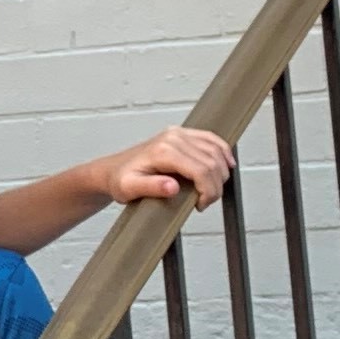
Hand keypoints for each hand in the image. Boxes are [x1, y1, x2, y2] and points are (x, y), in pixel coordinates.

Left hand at [100, 127, 231, 213]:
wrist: (113, 170)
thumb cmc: (121, 181)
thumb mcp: (129, 189)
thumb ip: (151, 188)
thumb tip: (172, 187)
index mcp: (163, 151)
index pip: (201, 170)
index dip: (208, 191)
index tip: (201, 205)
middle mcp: (173, 138)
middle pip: (212, 162)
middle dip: (215, 186)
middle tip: (205, 202)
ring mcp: (179, 133)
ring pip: (216, 151)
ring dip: (221, 173)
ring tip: (210, 190)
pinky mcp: (183, 134)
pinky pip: (211, 139)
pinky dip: (223, 152)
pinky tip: (226, 165)